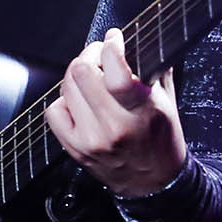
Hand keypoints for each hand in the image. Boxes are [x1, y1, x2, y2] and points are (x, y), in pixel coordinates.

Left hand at [44, 28, 187, 197]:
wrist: (155, 183)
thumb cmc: (162, 138)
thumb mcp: (167, 100)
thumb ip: (153, 67)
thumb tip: (138, 38)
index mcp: (141, 111)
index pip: (115, 69)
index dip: (111, 45)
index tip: (113, 38)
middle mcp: (114, 126)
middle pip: (81, 72)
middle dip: (90, 55)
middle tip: (99, 55)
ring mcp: (92, 139)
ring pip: (66, 87)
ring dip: (77, 76)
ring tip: (91, 78)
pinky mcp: (76, 149)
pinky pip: (54, 110)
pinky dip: (64, 101)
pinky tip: (79, 103)